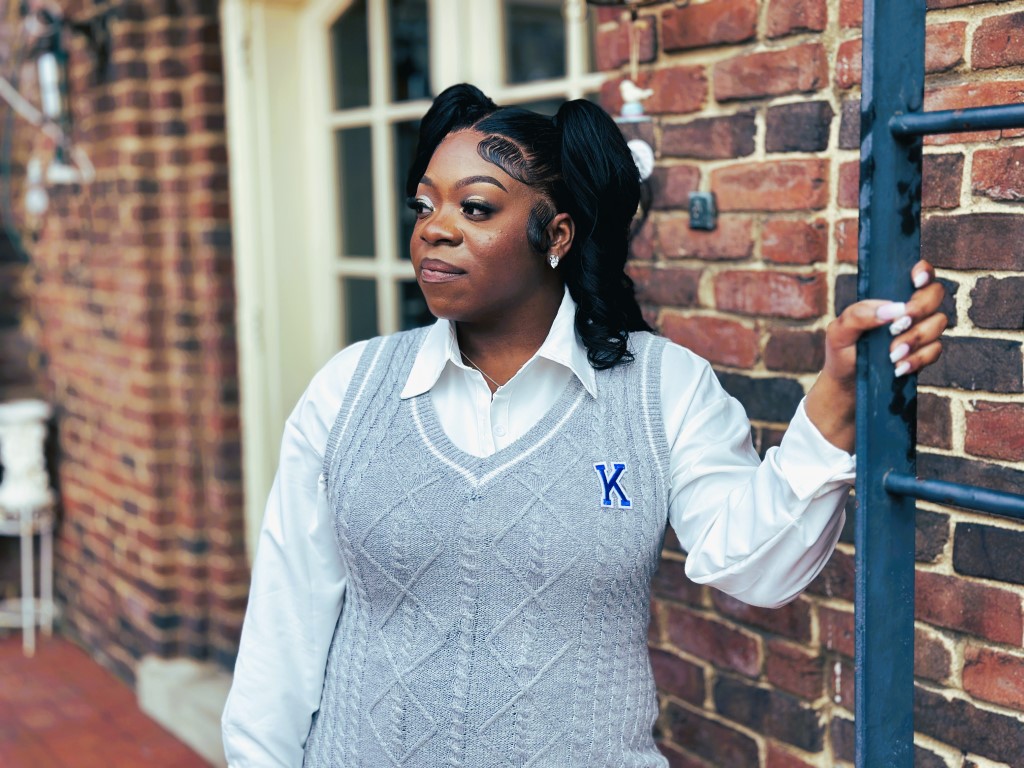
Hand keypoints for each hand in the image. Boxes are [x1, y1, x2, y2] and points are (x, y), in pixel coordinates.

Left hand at [824, 259, 946, 386]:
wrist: (847, 382)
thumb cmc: (843, 349)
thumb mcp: (840, 329)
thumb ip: (859, 314)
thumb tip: (892, 309)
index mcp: (890, 296)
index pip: (917, 273)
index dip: (924, 271)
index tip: (916, 282)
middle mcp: (910, 308)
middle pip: (935, 293)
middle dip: (920, 308)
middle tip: (898, 325)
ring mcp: (921, 329)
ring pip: (938, 322)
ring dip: (915, 338)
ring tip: (892, 355)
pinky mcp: (925, 352)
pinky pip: (935, 350)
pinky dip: (917, 359)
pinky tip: (898, 368)